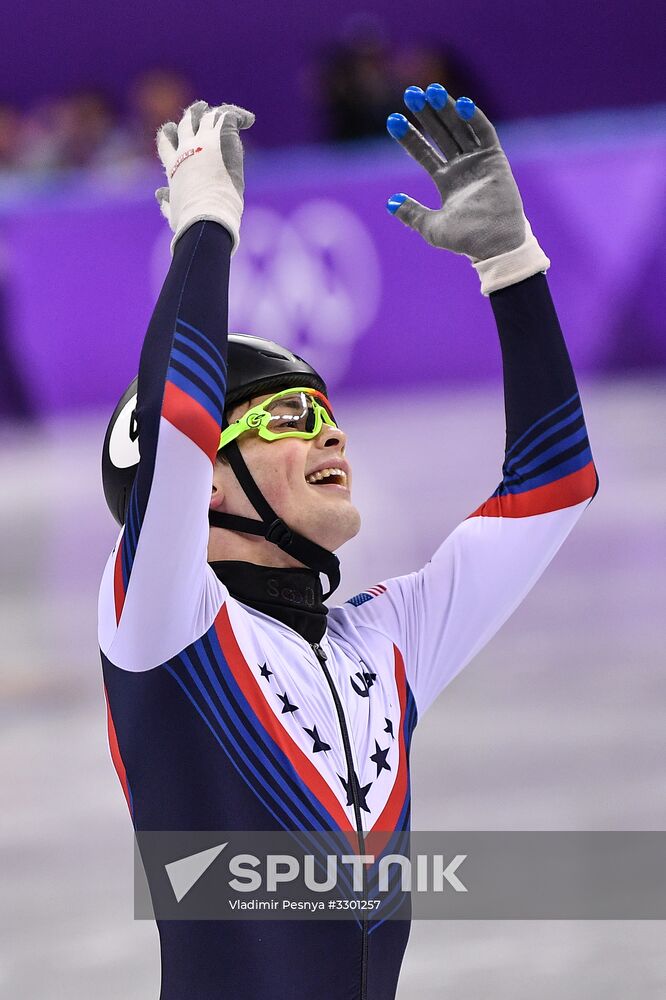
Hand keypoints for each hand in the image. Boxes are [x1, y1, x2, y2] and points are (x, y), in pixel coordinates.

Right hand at [155, 100, 254, 253]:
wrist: (205, 215)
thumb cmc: (189, 220)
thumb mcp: (173, 212)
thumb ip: (167, 202)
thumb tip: (159, 194)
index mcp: (174, 167)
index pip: (166, 143)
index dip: (168, 135)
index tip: (169, 130)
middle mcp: (186, 149)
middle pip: (186, 123)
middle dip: (192, 115)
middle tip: (199, 108)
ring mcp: (204, 142)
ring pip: (207, 116)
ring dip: (214, 112)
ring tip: (222, 110)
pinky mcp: (222, 138)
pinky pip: (230, 116)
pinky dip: (238, 116)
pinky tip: (249, 121)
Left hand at [386, 84, 548, 293]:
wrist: (492, 244)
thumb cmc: (465, 240)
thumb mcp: (430, 227)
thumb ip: (412, 213)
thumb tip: (390, 202)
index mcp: (447, 181)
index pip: (424, 152)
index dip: (409, 136)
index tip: (392, 120)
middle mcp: (462, 167)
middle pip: (440, 133)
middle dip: (425, 114)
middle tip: (410, 93)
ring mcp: (478, 161)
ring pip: (459, 128)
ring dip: (446, 109)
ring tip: (430, 90)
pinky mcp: (495, 159)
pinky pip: (484, 132)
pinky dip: (473, 116)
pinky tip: (459, 102)